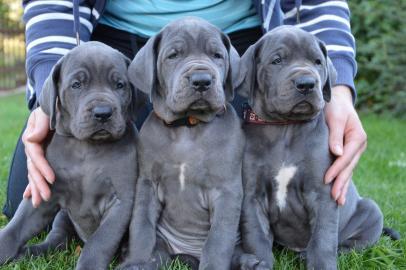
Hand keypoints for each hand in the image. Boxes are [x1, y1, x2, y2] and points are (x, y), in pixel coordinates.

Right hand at [21, 107, 53, 206]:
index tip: (52, 179)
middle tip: (45, 197)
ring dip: (35, 188)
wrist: (55, 107)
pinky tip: (29, 196)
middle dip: (38, 184)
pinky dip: (32, 184)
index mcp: (33, 139)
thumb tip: (32, 138)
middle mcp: (32, 148)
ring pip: (33, 173)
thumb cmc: (51, 110)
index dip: (42, 168)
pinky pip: (35, 172)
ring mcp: (36, 154)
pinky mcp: (42, 156)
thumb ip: (40, 123)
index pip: (36, 156)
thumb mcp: (45, 112)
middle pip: (33, 169)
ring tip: (38, 202)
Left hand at [324, 85, 366, 204]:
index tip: (326, 180)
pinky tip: (340, 193)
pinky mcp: (347, 153)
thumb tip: (337, 153)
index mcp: (357, 138)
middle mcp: (358, 146)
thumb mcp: (335, 117)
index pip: (345, 158)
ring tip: (338, 201)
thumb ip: (335, 135)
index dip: (336, 170)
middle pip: (348, 168)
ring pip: (348, 171)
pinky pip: (345, 169)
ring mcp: (354, 151)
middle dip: (341, 183)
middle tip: (334, 198)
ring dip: (343, 185)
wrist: (338, 100)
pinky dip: (342, 180)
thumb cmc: (334, 107)